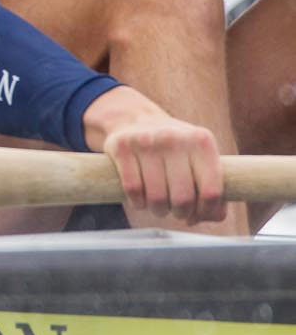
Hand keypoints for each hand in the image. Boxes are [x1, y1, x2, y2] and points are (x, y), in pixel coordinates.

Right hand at [84, 85, 226, 223]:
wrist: (134, 119)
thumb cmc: (174, 149)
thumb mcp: (198, 158)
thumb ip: (213, 187)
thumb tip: (213, 215)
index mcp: (202, 142)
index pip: (211, 191)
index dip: (206, 212)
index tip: (197, 215)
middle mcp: (175, 138)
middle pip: (183, 198)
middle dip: (179, 213)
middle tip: (175, 211)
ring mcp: (146, 141)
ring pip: (156, 198)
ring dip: (158, 210)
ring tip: (158, 206)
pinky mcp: (122, 146)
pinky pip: (132, 189)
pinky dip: (137, 202)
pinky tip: (140, 199)